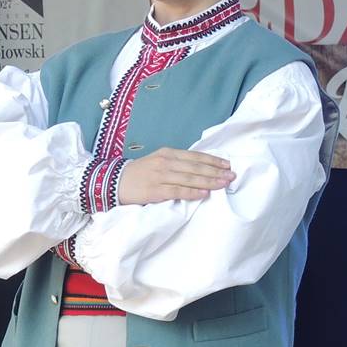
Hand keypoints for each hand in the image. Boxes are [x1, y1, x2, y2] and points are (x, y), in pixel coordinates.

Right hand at [115, 149, 234, 205]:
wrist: (115, 182)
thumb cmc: (139, 173)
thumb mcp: (158, 161)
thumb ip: (176, 163)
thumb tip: (200, 168)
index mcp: (167, 153)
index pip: (195, 156)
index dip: (213, 160)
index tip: (227, 165)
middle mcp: (165, 162)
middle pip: (196, 167)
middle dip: (216, 172)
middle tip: (232, 176)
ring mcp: (160, 176)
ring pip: (190, 178)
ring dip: (209, 181)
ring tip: (223, 184)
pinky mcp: (155, 190)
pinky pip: (177, 191)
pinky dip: (192, 192)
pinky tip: (204, 193)